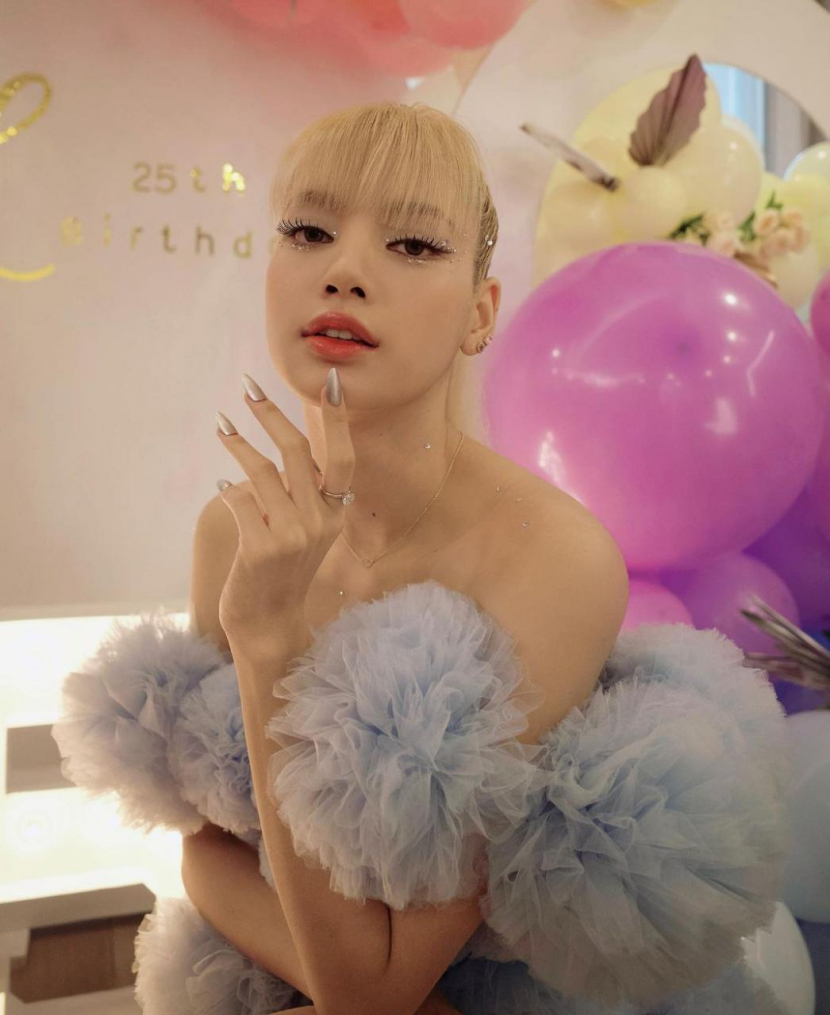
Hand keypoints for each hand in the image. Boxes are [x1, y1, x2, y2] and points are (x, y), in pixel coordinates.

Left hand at [214, 370, 353, 648]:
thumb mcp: (307, 532)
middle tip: (248, 387)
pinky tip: (218, 487)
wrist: (269, 622)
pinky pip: (239, 501)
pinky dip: (226, 490)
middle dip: (270, 413)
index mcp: (335, 513)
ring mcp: (292, 535)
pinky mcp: (261, 548)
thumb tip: (277, 450)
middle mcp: (319, 521)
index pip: (342, 456)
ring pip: (262, 471)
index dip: (337, 418)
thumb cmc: (282, 571)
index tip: (330, 380)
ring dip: (238, 443)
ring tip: (221, 425)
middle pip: (297, 451)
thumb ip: (303, 495)